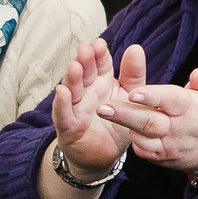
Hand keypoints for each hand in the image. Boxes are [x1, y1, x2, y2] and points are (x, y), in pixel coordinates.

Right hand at [48, 38, 136, 177]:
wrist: (105, 154)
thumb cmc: (117, 122)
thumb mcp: (130, 96)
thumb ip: (134, 75)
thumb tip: (135, 48)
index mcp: (102, 82)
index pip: (99, 64)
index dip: (99, 55)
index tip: (100, 44)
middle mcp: (86, 92)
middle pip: (84, 74)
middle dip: (84, 61)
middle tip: (86, 50)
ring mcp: (75, 108)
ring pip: (72, 90)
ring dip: (72, 78)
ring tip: (75, 66)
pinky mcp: (68, 127)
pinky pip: (64, 114)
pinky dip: (62, 103)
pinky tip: (62, 92)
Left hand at [96, 63, 197, 171]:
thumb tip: (196, 74)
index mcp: (190, 107)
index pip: (169, 100)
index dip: (151, 96)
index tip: (132, 93)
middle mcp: (178, 128)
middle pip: (148, 122)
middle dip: (123, 115)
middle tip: (102, 108)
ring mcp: (170, 145)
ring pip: (143, 139)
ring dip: (126, 128)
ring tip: (107, 113)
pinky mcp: (165, 158)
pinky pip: (145, 152)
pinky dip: (136, 143)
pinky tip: (130, 131)